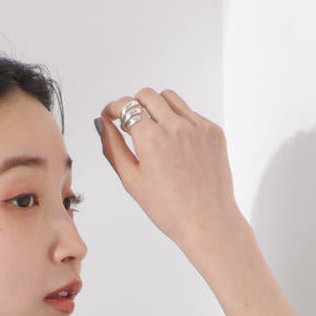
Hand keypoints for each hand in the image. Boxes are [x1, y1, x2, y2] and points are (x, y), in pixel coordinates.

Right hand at [96, 88, 244, 254]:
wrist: (206, 220)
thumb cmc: (169, 208)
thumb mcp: (131, 180)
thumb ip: (113, 148)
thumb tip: (103, 125)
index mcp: (151, 138)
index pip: (126, 106)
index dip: (113, 108)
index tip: (110, 114)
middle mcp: (175, 126)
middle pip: (147, 95)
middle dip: (133, 104)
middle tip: (130, 123)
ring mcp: (197, 126)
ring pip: (170, 99)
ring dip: (156, 108)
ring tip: (153, 131)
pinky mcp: (213, 130)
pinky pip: (191, 114)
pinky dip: (178, 121)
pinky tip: (175, 146)